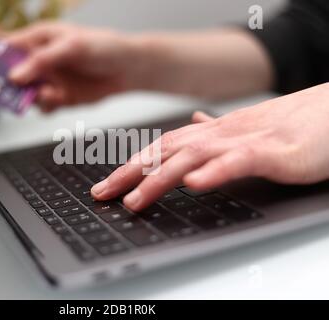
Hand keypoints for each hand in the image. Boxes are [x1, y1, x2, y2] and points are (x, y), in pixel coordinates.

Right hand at [0, 23, 149, 111]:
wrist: (127, 69)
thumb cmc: (103, 47)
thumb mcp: (72, 47)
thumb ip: (43, 61)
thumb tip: (15, 76)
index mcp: (37, 40)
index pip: (4, 46)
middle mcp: (39, 61)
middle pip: (9, 74)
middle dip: (6, 85)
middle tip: (9, 93)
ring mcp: (48, 80)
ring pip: (25, 94)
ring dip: (31, 98)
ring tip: (49, 94)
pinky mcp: (59, 97)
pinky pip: (43, 106)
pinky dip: (46, 107)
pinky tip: (58, 100)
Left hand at [91, 83, 328, 210]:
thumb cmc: (287, 126)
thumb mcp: (242, 131)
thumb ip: (214, 131)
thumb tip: (193, 124)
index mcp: (211, 132)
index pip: (161, 147)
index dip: (130, 165)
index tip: (107, 185)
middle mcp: (219, 134)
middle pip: (165, 152)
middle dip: (129, 173)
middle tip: (102, 194)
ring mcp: (243, 141)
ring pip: (192, 157)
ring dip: (160, 178)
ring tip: (135, 199)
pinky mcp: (271, 152)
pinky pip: (237, 161)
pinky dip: (213, 172)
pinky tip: (194, 185)